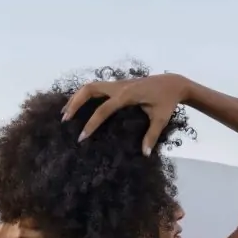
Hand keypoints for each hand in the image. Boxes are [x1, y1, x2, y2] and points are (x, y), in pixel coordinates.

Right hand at [62, 73, 190, 155]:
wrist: (172, 83)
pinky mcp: (117, 85)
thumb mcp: (161, 118)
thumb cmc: (167, 101)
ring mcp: (117, 83)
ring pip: (90, 86)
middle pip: (90, 89)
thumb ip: (152, 135)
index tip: (82, 137)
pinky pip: (96, 87)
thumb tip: (144, 154)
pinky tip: (76, 106)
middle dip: (75, 103)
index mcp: (128, 95)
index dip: (91, 124)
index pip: (103, 109)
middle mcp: (119, 86)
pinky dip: (84, 95)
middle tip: (65, 120)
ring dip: (76, 97)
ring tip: (65, 113)